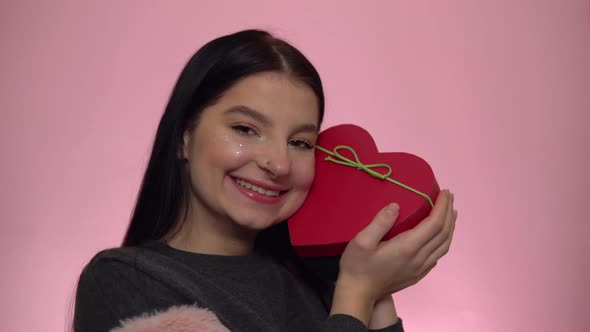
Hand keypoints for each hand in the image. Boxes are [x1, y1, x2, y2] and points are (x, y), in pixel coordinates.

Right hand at [331, 189, 455, 321]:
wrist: (358, 293)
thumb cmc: (357, 266)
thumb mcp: (362, 241)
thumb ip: (380, 222)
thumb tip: (396, 206)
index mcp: (407, 248)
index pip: (434, 224)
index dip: (442, 206)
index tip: (444, 192)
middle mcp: (419, 258)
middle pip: (443, 233)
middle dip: (448, 212)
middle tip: (449, 196)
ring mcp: (420, 268)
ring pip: (444, 245)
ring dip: (450, 226)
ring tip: (451, 212)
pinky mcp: (418, 274)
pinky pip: (438, 255)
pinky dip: (444, 240)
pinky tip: (441, 235)